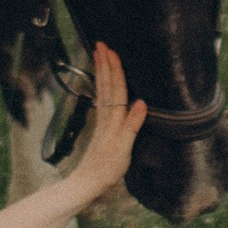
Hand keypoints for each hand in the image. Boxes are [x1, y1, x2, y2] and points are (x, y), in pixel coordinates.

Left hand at [65, 41, 147, 201]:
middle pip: (106, 85)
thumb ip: (132, 126)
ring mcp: (102, 121)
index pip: (115, 89)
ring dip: (102, 71)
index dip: (114, 70)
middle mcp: (106, 117)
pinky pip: (102, 100)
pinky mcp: (101, 128)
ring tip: (99, 55)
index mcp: (113, 121)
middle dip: (104, 63)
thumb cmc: (106, 170)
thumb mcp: (123, 151)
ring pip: (102, 90)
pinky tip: (102, 82)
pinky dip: (102, 86)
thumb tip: (141, 103)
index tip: (111, 50)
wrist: (86, 184)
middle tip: (101, 43)